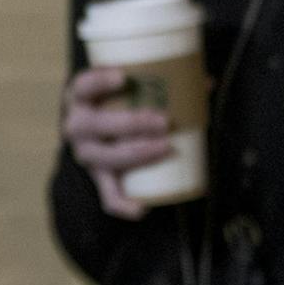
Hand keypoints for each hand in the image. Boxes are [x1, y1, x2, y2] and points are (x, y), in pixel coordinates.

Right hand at [61, 66, 170, 219]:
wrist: (92, 130)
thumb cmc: (114, 102)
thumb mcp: (125, 89)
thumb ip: (160, 82)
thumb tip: (206, 83)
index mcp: (81, 98)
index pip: (83, 86)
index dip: (99, 81)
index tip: (123, 76)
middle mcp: (77, 127)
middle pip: (97, 125)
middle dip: (131, 123)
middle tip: (164, 121)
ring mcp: (87, 154)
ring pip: (106, 158)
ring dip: (136, 154)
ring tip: (165, 147)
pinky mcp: (99, 177)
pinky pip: (107, 196)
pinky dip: (123, 205)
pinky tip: (142, 208)